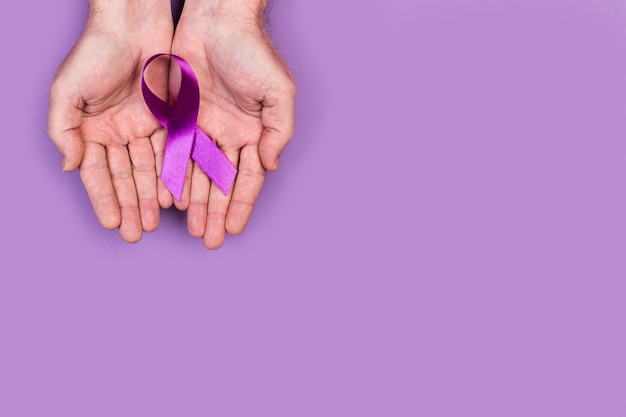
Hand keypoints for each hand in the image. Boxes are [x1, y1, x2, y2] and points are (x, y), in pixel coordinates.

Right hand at [48, 1, 173, 241]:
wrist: (132, 23)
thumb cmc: (95, 52)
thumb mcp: (67, 91)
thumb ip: (63, 130)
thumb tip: (69, 166)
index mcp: (91, 129)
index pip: (96, 173)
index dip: (104, 199)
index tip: (112, 224)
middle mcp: (117, 132)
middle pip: (125, 177)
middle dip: (130, 206)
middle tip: (136, 234)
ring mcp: (143, 126)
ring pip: (149, 169)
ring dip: (151, 196)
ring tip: (156, 222)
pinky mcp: (169, 118)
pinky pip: (171, 151)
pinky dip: (172, 173)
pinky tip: (175, 195)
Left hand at [171, 0, 295, 248]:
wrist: (217, 18)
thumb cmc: (253, 52)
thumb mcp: (279, 93)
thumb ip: (278, 132)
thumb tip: (269, 166)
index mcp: (253, 132)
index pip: (247, 178)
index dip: (240, 205)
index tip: (231, 230)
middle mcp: (228, 134)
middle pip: (220, 182)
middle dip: (215, 211)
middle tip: (207, 240)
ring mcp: (202, 126)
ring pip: (196, 172)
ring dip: (194, 200)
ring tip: (190, 227)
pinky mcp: (179, 114)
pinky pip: (174, 151)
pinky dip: (173, 174)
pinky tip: (171, 197)